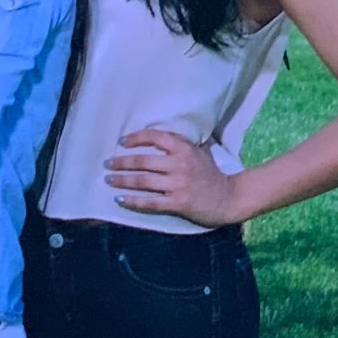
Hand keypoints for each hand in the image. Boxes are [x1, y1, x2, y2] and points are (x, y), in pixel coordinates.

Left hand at [106, 128, 242, 227]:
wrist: (230, 198)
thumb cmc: (212, 173)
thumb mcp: (200, 151)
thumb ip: (181, 144)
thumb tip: (158, 135)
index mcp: (184, 149)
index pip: (155, 137)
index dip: (135, 138)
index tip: (121, 142)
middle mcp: (179, 165)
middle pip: (143, 161)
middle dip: (121, 162)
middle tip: (107, 164)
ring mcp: (178, 185)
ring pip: (143, 181)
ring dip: (122, 180)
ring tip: (109, 180)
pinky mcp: (178, 203)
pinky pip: (150, 202)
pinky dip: (133, 201)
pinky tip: (120, 199)